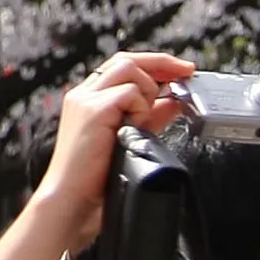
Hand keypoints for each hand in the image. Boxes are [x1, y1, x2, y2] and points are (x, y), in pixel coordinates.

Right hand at [0, 50, 193, 259]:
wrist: (72, 199)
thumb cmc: (94, 178)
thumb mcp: (130, 139)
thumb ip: (150, 118)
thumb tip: (174, 102)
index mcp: (88, 99)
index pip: (122, 67)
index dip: (154, 64)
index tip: (181, 71)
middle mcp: (84, 94)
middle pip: (127, 60)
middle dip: (162, 63)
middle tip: (187, 72)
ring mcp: (86, 99)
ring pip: (129, 70)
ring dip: (149, 90)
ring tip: (145, 119)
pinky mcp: (93, 110)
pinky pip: (129, 92)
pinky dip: (140, 107)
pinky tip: (134, 127)